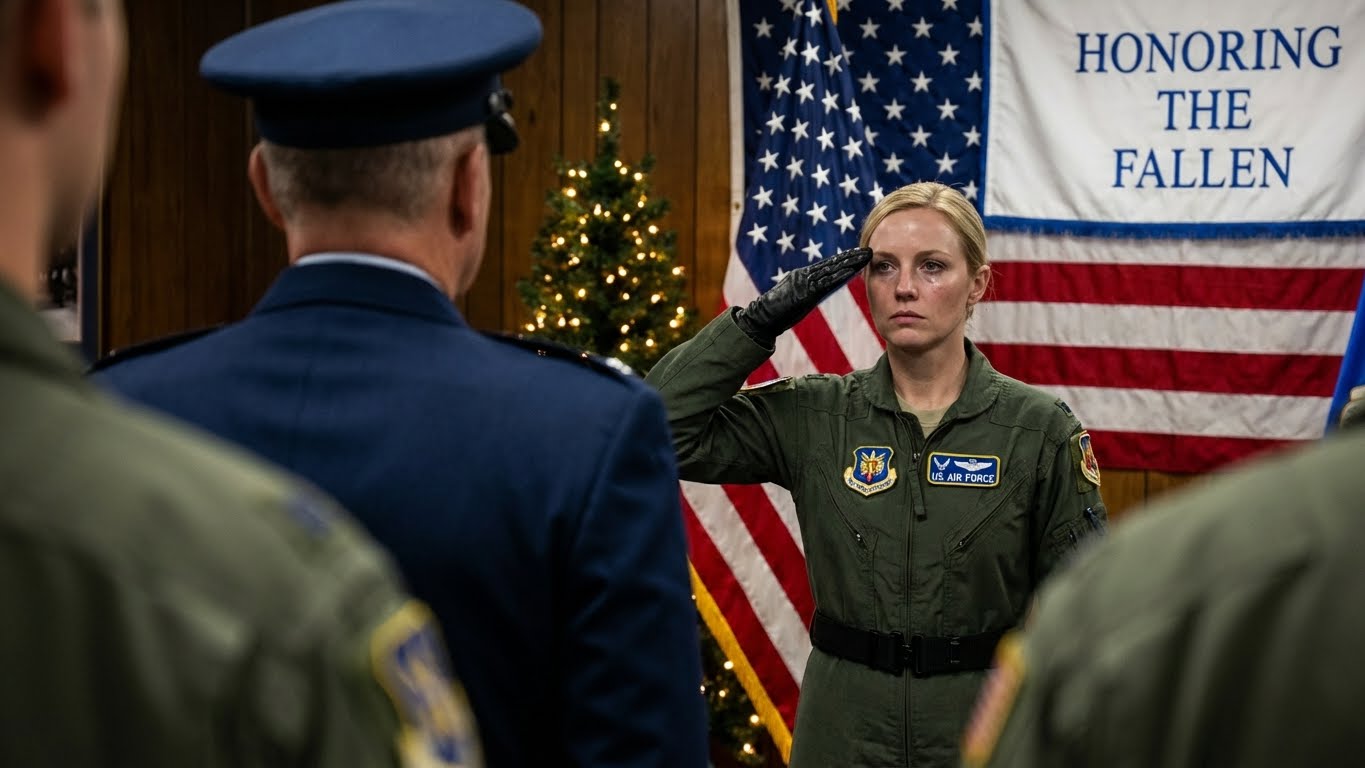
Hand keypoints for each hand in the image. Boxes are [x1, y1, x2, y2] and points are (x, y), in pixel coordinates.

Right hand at [734, 246, 872, 346]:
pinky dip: (840, 275)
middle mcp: (804, 275)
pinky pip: (826, 282)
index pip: (826, 266)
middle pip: (832, 264)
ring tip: (865, 256)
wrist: (761, 317)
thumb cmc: (774, 312)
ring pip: (832, 270)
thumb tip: (816, 292)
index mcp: (801, 276)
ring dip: (850, 263)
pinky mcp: (805, 292)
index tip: (858, 253)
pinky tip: (852, 271)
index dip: (843, 259)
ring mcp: (804, 282)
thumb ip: (804, 292)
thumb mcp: (792, 299)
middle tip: (867, 250)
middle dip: (851, 257)